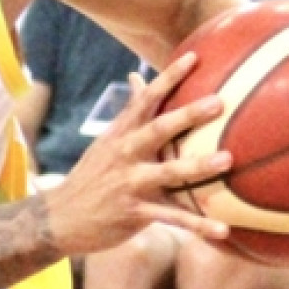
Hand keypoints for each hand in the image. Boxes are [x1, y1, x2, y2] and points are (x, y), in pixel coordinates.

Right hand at [39, 53, 231, 258]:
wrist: (61, 217)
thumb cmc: (92, 176)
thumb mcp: (106, 141)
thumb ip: (128, 113)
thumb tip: (136, 76)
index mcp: (120, 134)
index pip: (145, 99)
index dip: (168, 78)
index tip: (193, 58)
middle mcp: (125, 154)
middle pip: (157, 129)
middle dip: (187, 115)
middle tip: (218, 102)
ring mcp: (129, 183)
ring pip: (167, 172)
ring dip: (197, 166)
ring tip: (227, 160)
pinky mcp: (134, 213)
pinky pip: (170, 219)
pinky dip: (197, 225)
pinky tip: (222, 231)